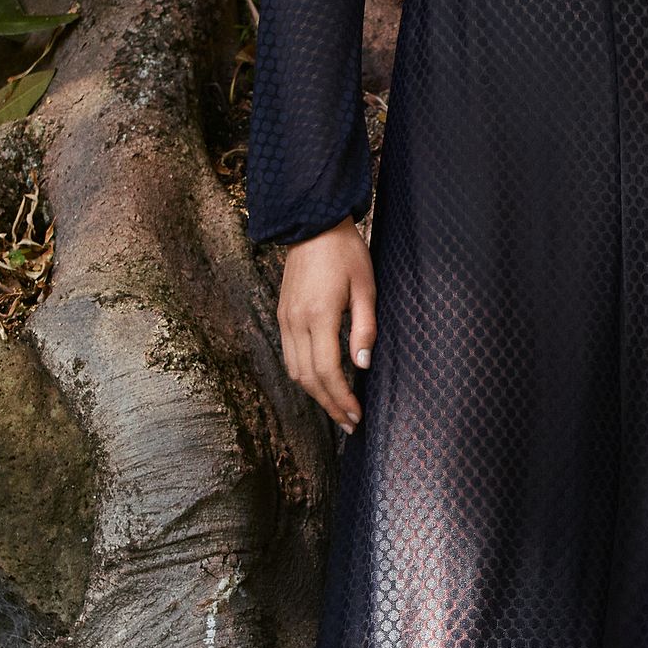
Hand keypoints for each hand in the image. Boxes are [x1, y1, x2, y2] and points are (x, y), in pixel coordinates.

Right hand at [278, 221, 376, 429]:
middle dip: (329, 404)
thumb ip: (365, 327)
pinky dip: (305, 376)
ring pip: (295, 371)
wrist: (313, 225)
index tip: (356, 415)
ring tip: (338, 408)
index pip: (327, 371)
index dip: (341, 398)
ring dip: (316, 394)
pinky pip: (290, 356)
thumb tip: (363, 364)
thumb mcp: (366, 287)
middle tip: (349, 422)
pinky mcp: (282, 315)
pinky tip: (322, 383)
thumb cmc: (346, 252)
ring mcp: (285, 319)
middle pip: (308, 378)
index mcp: (318, 315)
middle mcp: (296, 322)